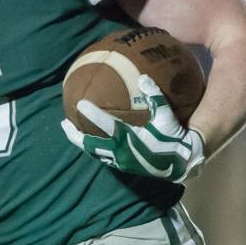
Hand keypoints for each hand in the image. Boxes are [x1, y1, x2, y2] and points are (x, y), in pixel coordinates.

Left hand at [61, 74, 205, 182]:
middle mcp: (120, 151)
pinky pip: (103, 157)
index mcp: (129, 138)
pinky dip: (94, 149)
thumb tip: (143, 77)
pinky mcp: (123, 167)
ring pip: (94, 153)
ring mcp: (120, 161)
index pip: (105, 124)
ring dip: (82, 143)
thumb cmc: (173, 137)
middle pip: (90, 144)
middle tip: (64, 123)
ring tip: (73, 132)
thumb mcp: (166, 116)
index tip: (80, 104)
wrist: (181, 162)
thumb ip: (155, 97)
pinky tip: (92, 141)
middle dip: (75, 134)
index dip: (92, 113)